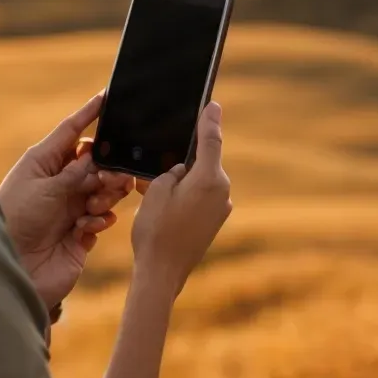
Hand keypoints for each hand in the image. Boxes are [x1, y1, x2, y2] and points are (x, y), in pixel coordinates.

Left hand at [0, 92, 134, 312]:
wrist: (12, 267)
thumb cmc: (17, 220)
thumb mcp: (46, 188)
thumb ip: (76, 172)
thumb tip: (98, 156)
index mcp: (43, 163)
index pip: (71, 132)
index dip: (89, 113)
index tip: (107, 95)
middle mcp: (58, 183)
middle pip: (94, 162)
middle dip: (107, 166)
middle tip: (109, 178)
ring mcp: (69, 208)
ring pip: (103, 189)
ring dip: (106, 194)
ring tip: (95, 205)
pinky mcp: (79, 234)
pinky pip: (102, 219)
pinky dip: (100, 220)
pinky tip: (87, 227)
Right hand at [130, 102, 230, 298]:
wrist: (163, 273)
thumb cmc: (155, 230)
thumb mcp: (156, 191)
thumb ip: (172, 171)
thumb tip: (181, 169)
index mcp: (209, 179)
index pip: (212, 140)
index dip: (210, 120)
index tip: (213, 104)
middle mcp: (221, 192)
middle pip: (205, 163)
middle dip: (185, 159)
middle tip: (161, 161)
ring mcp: (220, 209)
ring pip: (201, 183)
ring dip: (183, 181)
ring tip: (155, 190)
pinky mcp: (214, 223)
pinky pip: (200, 199)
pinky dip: (186, 197)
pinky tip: (164, 206)